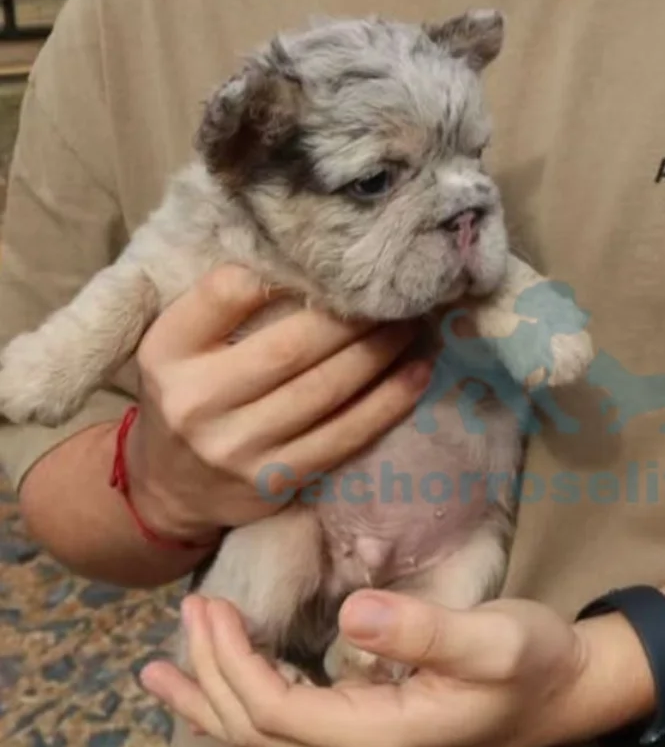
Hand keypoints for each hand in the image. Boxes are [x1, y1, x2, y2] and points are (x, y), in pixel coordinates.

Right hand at [126, 264, 431, 543]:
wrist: (169, 487)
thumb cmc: (186, 391)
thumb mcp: (180, 342)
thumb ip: (225, 304)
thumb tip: (309, 259)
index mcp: (167, 352)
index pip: (226, 293)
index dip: (280, 272)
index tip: (323, 262)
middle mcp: (195, 401)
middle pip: (290, 347)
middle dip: (351, 317)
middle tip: (391, 294)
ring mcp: (236, 448)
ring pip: (325, 390)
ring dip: (380, 353)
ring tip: (413, 325)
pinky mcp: (274, 480)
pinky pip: (344, 436)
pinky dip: (388, 401)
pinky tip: (417, 372)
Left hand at [139, 586, 654, 746]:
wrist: (575, 690)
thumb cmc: (537, 660)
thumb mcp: (492, 639)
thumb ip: (425, 631)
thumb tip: (353, 617)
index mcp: (378, 738)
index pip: (274, 709)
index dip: (231, 662)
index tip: (211, 606)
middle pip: (257, 730)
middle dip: (210, 675)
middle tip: (188, 611)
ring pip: (265, 738)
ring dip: (214, 699)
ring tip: (165, 669)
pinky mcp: (371, 736)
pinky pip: (289, 730)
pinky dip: (245, 704)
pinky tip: (228, 683)